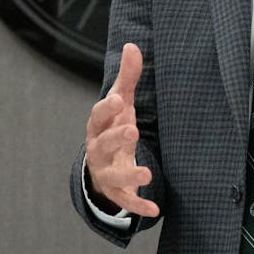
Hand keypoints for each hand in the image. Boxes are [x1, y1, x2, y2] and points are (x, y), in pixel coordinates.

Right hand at [84, 43, 159, 217]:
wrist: (102, 164)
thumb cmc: (113, 126)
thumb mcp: (121, 102)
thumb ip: (127, 77)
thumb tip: (131, 45)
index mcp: (98, 126)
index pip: (98, 115)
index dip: (107, 108)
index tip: (120, 99)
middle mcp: (98, 149)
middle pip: (102, 144)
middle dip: (116, 138)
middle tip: (132, 129)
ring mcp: (105, 171)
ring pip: (113, 175)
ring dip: (129, 174)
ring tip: (147, 174)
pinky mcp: (116, 191)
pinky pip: (125, 200)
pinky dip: (138, 205)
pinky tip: (155, 209)